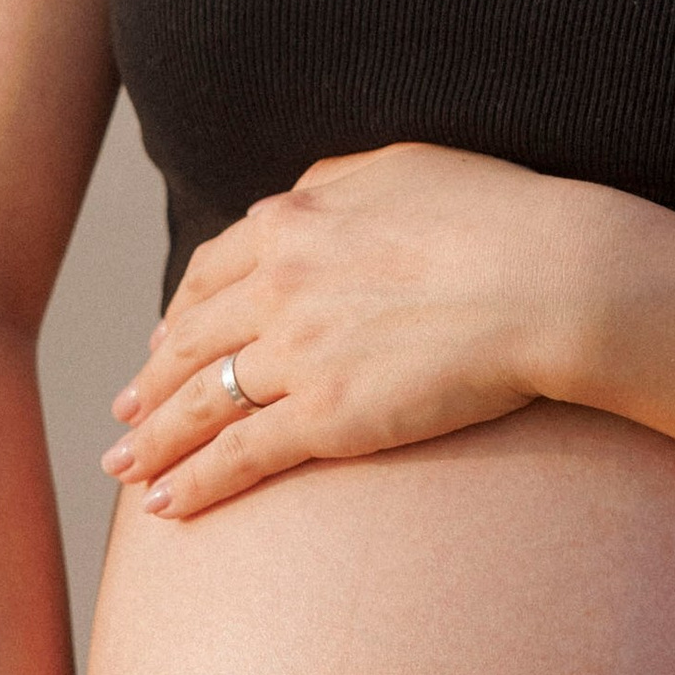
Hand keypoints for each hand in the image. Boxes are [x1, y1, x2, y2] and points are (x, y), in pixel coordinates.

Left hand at [102, 143, 603, 519]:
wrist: (551, 278)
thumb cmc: (499, 215)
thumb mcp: (402, 167)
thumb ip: (338, 181)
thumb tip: (306, 192)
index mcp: (294, 220)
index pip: (211, 272)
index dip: (180, 312)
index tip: (165, 340)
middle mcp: (277, 284)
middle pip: (191, 341)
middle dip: (151, 381)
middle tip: (125, 411)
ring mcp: (296, 353)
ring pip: (201, 403)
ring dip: (152, 440)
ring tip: (124, 466)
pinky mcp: (325, 417)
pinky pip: (239, 456)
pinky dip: (193, 484)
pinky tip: (163, 507)